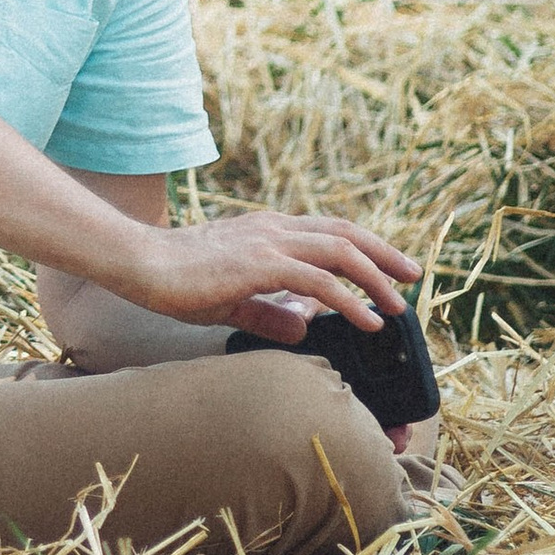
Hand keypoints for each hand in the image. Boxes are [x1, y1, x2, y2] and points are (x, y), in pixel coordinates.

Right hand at [119, 207, 418, 338]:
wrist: (141, 265)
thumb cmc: (177, 281)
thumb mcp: (232, 299)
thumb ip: (269, 311)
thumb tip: (304, 326)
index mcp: (267, 231)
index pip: (328, 231)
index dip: (365, 248)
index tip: (391, 269)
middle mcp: (273, 229)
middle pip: (344, 233)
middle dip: (384, 255)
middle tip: (413, 276)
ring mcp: (267, 243)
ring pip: (340, 251)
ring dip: (376, 278)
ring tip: (398, 306)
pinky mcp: (260, 264)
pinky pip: (319, 282)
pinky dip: (350, 301)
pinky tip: (367, 322)